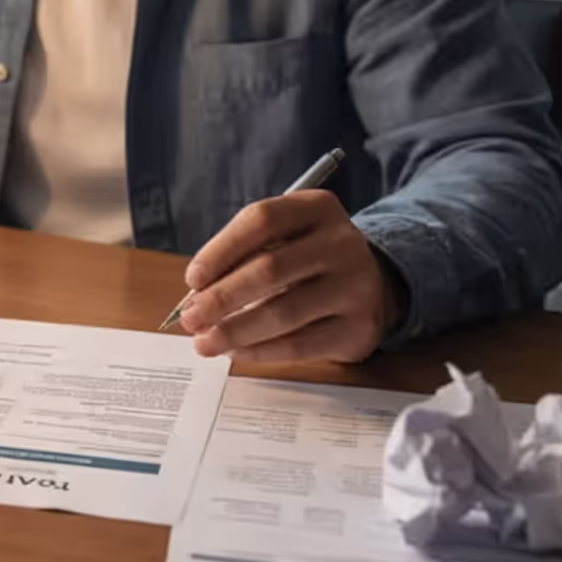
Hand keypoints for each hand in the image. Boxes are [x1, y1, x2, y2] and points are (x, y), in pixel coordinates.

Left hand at [176, 190, 402, 365]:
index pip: (262, 220)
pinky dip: (261, 351)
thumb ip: (239, 261)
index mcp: (317, 208)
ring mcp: (355, 285)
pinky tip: (236, 352)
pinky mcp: (359, 327)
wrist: (372, 287)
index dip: (220, 249)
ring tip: (204, 342)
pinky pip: (301, 344)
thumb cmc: (307, 260)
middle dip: (221, 298)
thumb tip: (191, 302)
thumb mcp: (282, 241)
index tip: (192, 279)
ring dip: (235, 330)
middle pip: (270, 269)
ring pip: (283, 312)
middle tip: (190, 319)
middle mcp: (342, 242)